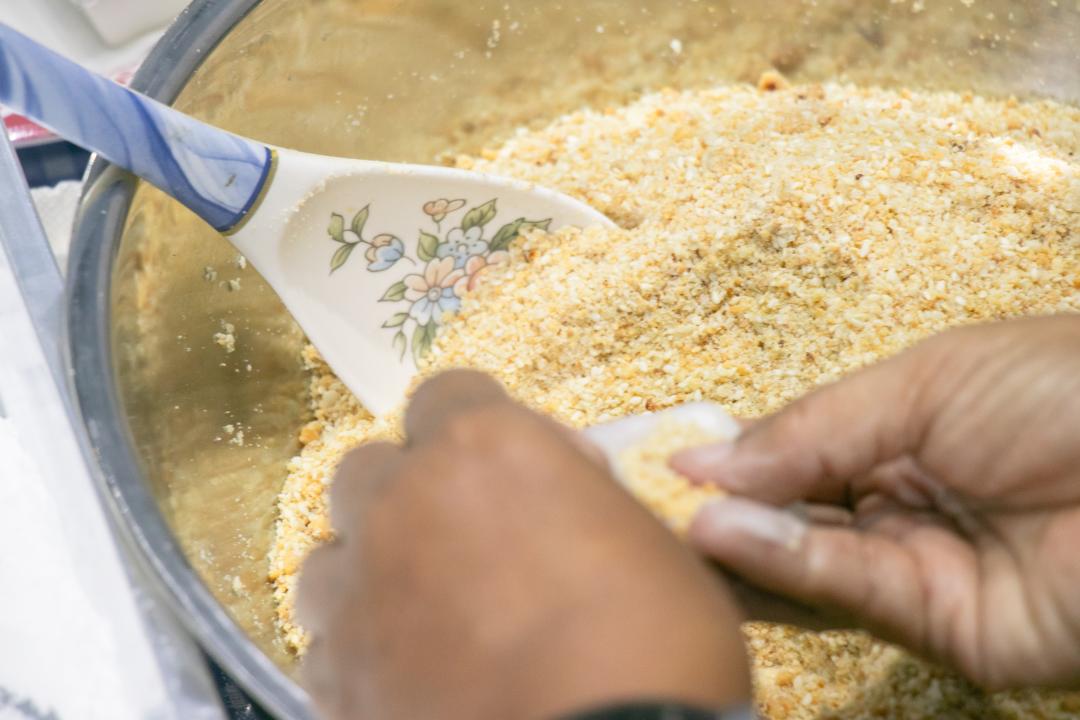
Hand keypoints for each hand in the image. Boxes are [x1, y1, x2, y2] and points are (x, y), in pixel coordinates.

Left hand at [298, 371, 750, 719]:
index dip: (477, 424)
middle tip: (460, 539)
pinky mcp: (336, 673)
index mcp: (482, 447)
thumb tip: (558, 478)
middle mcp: (401, 501)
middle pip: (372, 468)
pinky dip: (358, 652)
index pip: (449, 395)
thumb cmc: (652, 636)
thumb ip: (580, 490)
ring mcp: (358, 588)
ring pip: (330, 554)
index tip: (507, 463)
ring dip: (368, 570)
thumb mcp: (644, 536)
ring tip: (416, 613)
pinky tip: (403, 678)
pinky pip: (326, 644)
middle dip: (408, 492)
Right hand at [674, 315, 1079, 690]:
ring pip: (808, 562)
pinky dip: (789, 566)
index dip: (730, 456)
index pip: (794, 453)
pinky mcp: (946, 630)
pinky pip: (852, 593)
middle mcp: (903, 504)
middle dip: (723, 505)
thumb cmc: (1065, 389)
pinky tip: (733, 533)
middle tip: (643, 494)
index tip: (658, 454)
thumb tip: (704, 460)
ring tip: (681, 513)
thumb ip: (812, 430)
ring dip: (743, 539)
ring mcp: (922, 569)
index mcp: (903, 433)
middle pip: (791, 514)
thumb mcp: (924, 383)